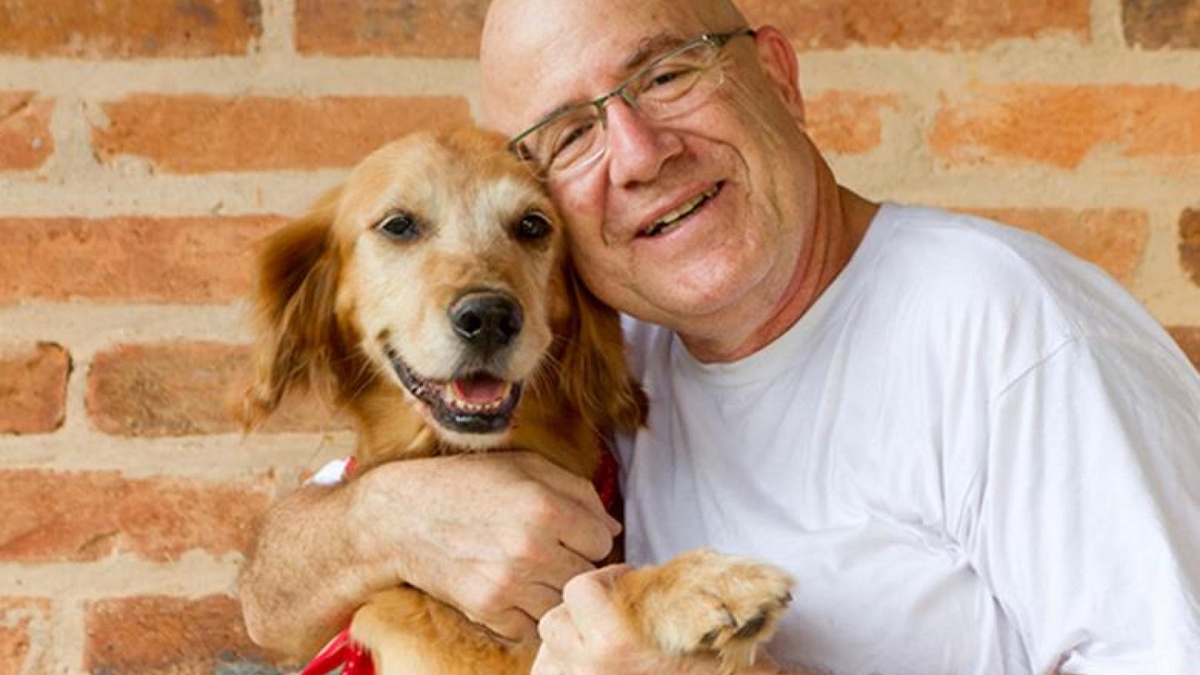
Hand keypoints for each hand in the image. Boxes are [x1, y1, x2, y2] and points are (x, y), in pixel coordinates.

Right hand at [346, 451, 621, 640]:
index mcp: (544, 507)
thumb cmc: (466, 483)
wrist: (402, 516)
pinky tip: (512, 588)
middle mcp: (529, 548)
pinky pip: (530, 626)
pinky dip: (526, 613)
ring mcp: (507, 582)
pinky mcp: (486, 608)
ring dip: (552, 590)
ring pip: (561, 604)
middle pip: (585, 576)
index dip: (588, 534)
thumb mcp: (525, 466)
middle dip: (574, 563)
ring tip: (533, 570)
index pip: (602, 541)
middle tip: (552, 551)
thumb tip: (612, 528)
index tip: (569, 530)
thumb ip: (577, 491)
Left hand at [531, 565, 717, 674]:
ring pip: (546, 662)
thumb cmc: (720, 671)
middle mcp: (589, 674)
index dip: (602, 578)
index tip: (624, 580)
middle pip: (553, 623)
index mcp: (615, 646)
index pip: (577, 589)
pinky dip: (565, 672)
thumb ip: (666, 597)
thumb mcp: (700, 627)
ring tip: (595, 646)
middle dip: (578, 613)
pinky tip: (590, 670)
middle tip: (608, 612)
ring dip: (564, 649)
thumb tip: (647, 576)